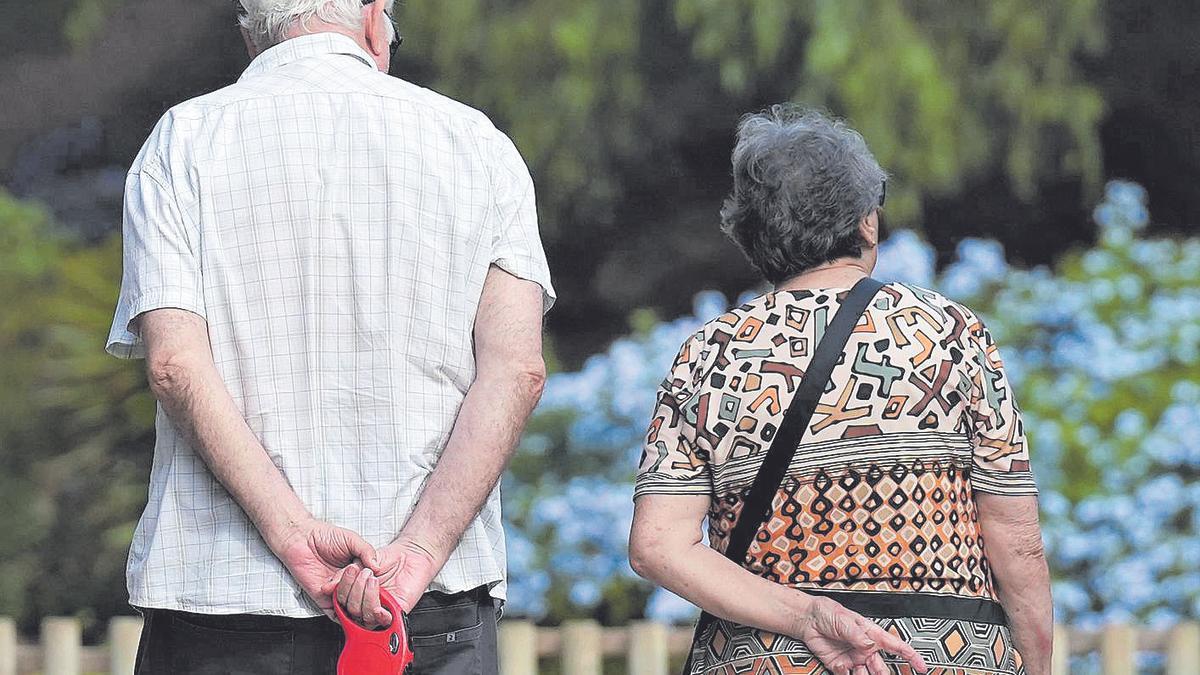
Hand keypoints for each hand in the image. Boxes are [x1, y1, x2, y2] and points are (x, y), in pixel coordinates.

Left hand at [271, 518, 379, 618]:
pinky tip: (332, 587)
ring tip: (341, 572)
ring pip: (350, 605)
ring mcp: (337, 593)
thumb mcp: (352, 539)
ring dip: (347, 590)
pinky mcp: (323, 600)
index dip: (373, 582)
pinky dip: (338, 607)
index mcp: (360, 571)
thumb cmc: (325, 536)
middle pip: (363, 597)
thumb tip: (378, 567)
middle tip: (354, 569)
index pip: (373, 585)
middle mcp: (350, 584)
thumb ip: (367, 551)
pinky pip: (335, 614)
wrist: (301, 538)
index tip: (371, 574)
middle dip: (359, 585)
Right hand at [324, 535, 441, 627]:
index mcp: (355, 594)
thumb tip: (327, 587)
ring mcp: (380, 609)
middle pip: (350, 610)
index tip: (344, 575)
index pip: (340, 601)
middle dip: (353, 590)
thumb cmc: (387, 558)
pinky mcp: (395, 612)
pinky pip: (383, 619)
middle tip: (363, 572)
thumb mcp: (361, 563)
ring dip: (365, 596)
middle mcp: (366, 604)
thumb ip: (345, 575)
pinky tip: (379, 591)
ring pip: (364, 615)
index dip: (339, 591)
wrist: (411, 554)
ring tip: (372, 578)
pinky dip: (378, 609)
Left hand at [793, 596, 928, 674]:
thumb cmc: (828, 613)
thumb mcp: (843, 620)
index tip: (922, 667)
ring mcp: (854, 658)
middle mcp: (865, 649)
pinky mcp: (839, 665)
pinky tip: (842, 665)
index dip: (911, 656)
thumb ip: (857, 634)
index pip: (896, 646)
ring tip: (861, 672)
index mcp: (872, 634)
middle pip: (882, 668)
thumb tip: (869, 645)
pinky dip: (846, 674)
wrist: (807, 619)